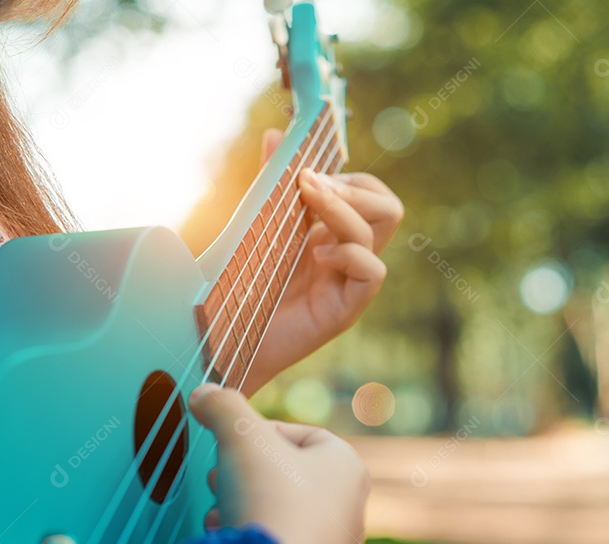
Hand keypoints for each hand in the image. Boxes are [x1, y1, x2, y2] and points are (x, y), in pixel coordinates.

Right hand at [189, 384, 369, 543]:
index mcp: (347, 467)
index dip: (260, 432)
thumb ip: (222, 406)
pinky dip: (249, 539)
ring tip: (219, 508)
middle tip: (218, 475)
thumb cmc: (266, 499)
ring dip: (244, 505)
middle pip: (289, 475)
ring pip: (280, 512)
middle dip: (247, 472)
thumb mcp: (241, 435)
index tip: (231, 442)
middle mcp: (350, 508)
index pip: (303, 434)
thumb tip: (203, 392)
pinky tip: (226, 539)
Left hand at [242, 130, 402, 394]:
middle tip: (310, 190)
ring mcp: (348, 282)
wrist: (221, 345)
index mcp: (329, 234)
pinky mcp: (345, 310)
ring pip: (382, 227)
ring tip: (308, 212)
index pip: (367, 190)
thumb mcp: (253, 227)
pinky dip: (348, 253)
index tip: (304, 173)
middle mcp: (346, 256)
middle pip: (387, 203)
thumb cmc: (235, 290)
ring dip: (343, 209)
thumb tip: (274, 133)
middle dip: (352, 186)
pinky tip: (316, 255)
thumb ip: (268, 184)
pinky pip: (373, 271)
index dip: (345, 174)